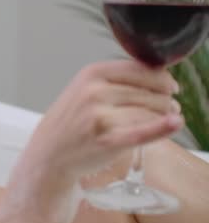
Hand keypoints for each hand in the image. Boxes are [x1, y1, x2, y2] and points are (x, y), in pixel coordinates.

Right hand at [17, 60, 182, 181]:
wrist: (49, 153)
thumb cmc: (69, 122)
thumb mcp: (84, 88)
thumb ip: (116, 80)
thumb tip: (161, 78)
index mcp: (91, 73)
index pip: (140, 69)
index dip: (162, 78)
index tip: (170, 86)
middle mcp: (95, 92)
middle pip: (148, 92)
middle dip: (165, 100)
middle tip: (169, 107)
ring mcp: (100, 117)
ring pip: (149, 112)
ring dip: (164, 115)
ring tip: (166, 120)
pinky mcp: (107, 141)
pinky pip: (142, 132)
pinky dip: (162, 128)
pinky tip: (175, 124)